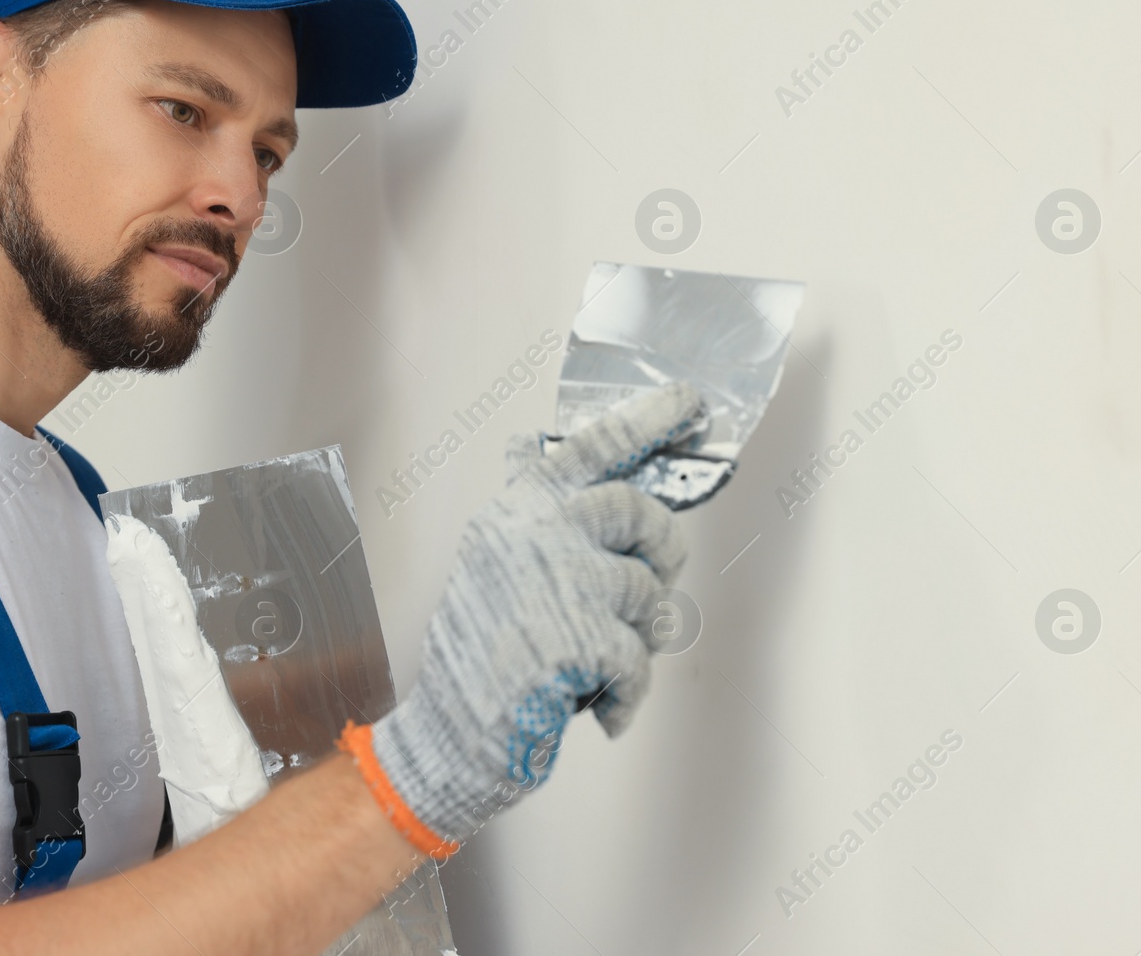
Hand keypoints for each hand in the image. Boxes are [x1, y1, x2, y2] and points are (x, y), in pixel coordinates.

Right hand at [347, 382, 704, 853]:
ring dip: (640, 637)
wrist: (450, 737)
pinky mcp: (576, 638)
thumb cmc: (478, 657)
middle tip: (660, 576)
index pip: (589, 447)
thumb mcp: (492, 566)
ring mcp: (556, 583)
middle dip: (662, 550)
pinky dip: (628, 693)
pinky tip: (601, 707)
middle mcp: (532, 535)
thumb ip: (529, 515)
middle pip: (636, 510)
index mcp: (514, 513)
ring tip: (603, 663)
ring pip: (646, 591)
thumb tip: (536, 445)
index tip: (690, 402)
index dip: (648, 419)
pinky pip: (638, 658)